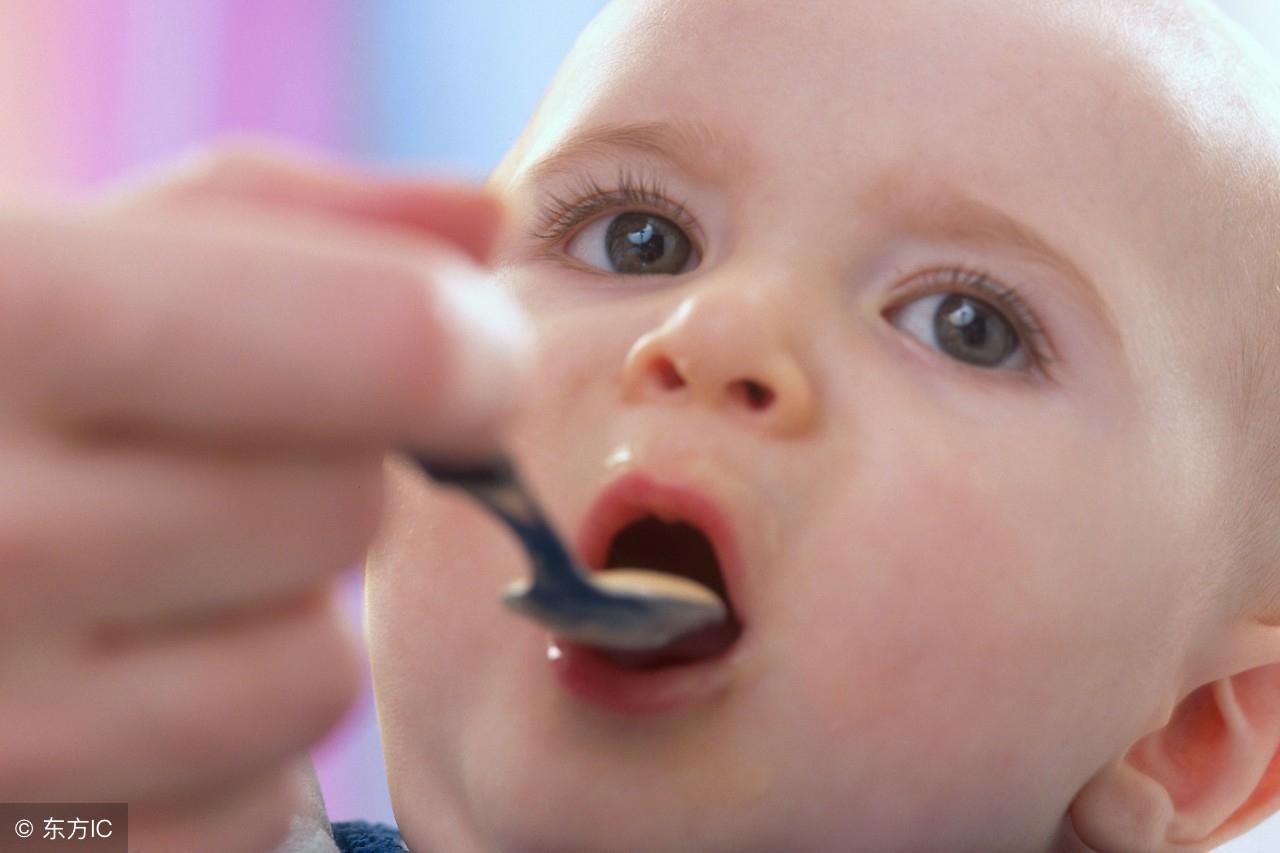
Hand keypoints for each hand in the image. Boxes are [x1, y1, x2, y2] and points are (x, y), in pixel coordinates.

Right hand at [0, 140, 529, 851]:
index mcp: (9, 318)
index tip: (467, 358)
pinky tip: (118, 680)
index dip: (465, 350)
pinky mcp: (39, 844)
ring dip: (276, 618)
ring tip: (155, 574)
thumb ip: (278, 218)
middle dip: (325, 475)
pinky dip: (221, 747)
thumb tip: (490, 219)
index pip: (387, 346)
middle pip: (350, 512)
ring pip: (314, 676)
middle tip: (214, 460)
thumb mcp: (66, 251)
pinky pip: (250, 802)